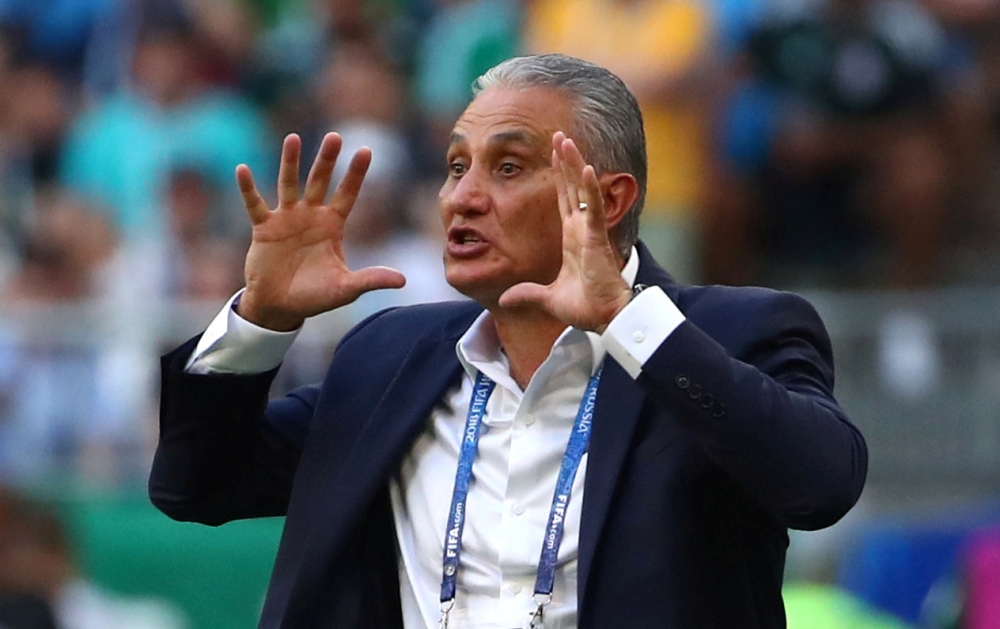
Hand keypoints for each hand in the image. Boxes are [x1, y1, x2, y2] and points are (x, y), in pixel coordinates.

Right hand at [236, 133, 404, 330]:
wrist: (280, 307)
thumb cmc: (315, 297)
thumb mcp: (346, 288)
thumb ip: (371, 279)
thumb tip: (403, 281)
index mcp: (332, 226)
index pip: (347, 194)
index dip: (355, 174)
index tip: (366, 150)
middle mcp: (311, 216)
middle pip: (320, 181)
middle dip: (327, 160)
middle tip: (335, 136)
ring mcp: (287, 219)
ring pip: (289, 184)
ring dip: (291, 162)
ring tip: (293, 138)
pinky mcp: (264, 229)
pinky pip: (255, 204)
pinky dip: (248, 188)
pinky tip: (242, 169)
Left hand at [498, 132, 630, 332]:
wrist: (605, 319)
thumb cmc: (586, 307)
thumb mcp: (548, 298)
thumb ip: (528, 294)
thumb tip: (505, 299)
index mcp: (572, 238)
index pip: (564, 199)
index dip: (559, 177)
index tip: (552, 154)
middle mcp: (581, 229)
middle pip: (572, 187)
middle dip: (565, 161)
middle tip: (559, 134)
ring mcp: (590, 231)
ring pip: (582, 190)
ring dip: (574, 165)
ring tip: (566, 140)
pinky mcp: (597, 239)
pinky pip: (593, 209)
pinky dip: (590, 189)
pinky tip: (586, 168)